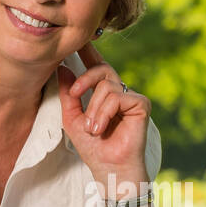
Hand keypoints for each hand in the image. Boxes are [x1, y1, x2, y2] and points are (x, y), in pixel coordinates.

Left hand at [56, 40, 149, 178]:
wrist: (109, 169)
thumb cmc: (93, 149)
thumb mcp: (72, 119)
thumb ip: (68, 94)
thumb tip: (63, 68)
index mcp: (104, 95)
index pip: (98, 67)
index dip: (90, 52)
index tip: (82, 38)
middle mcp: (120, 93)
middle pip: (102, 69)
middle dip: (85, 79)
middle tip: (75, 94)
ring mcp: (132, 98)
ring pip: (107, 86)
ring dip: (93, 109)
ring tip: (92, 129)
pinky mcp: (141, 105)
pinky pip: (118, 96)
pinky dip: (105, 112)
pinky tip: (101, 128)